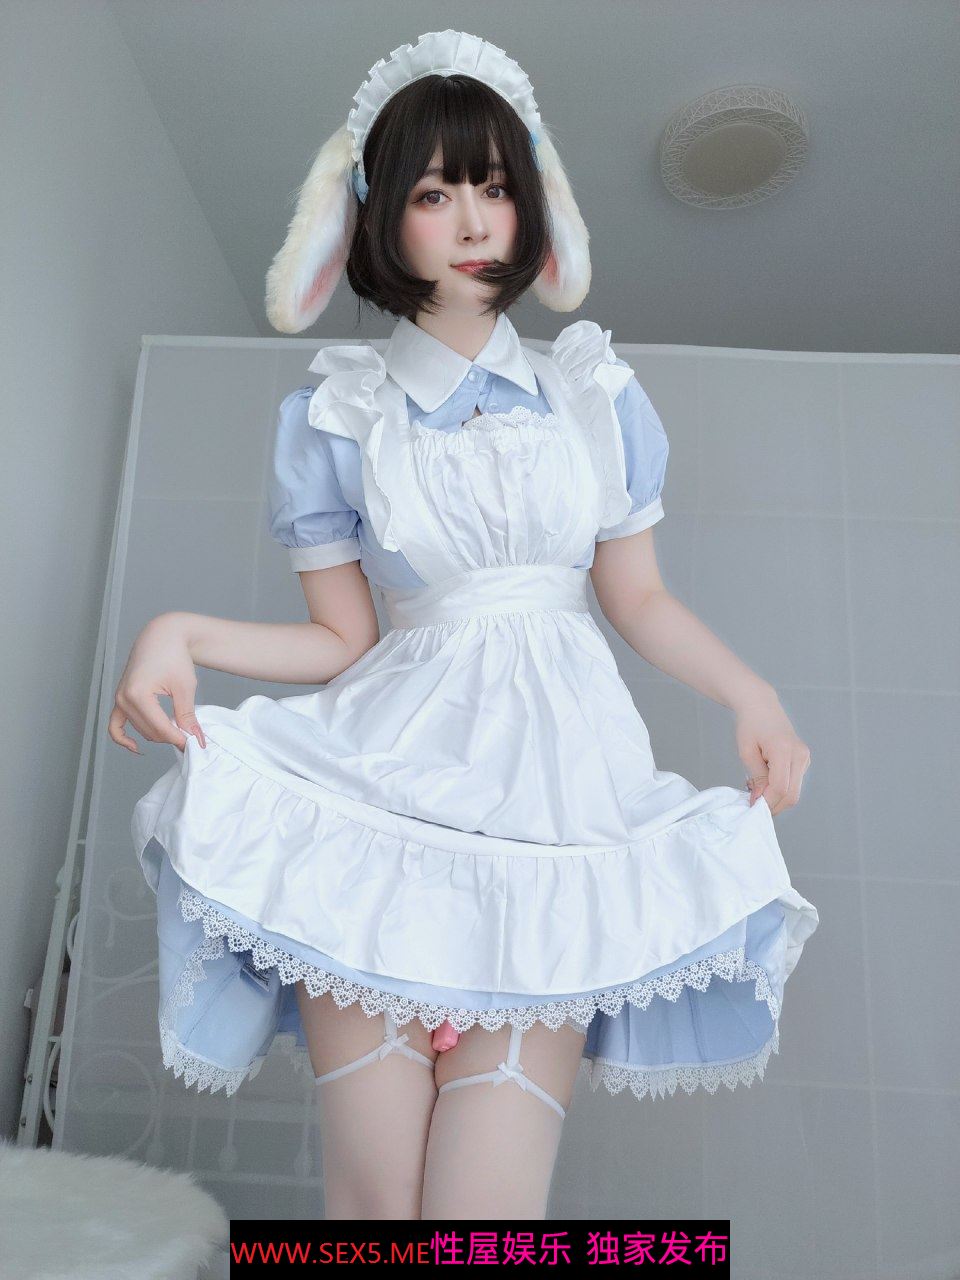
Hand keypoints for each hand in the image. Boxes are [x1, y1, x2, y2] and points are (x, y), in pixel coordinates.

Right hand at [107, 613, 206, 754]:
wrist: (162, 636)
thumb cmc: (174, 655)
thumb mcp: (185, 687)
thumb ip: (187, 716)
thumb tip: (195, 738)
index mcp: (138, 694)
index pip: (160, 728)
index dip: (179, 738)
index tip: (195, 743)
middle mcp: (123, 698)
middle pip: (150, 732)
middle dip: (171, 736)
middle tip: (191, 735)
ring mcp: (118, 698)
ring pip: (139, 730)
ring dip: (158, 734)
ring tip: (178, 729)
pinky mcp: (119, 698)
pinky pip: (115, 725)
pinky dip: (123, 738)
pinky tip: (137, 747)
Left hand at [734, 691, 810, 815]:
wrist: (761, 706)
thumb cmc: (750, 725)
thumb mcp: (747, 752)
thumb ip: (756, 777)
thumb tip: (760, 799)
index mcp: (784, 750)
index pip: (780, 788)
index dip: (767, 802)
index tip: (751, 806)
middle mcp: (799, 755)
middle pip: (791, 794)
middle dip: (773, 805)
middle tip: (753, 803)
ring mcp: (804, 757)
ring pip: (794, 791)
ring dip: (776, 797)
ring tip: (756, 788)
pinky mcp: (804, 760)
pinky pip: (794, 782)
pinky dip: (780, 788)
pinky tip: (765, 781)